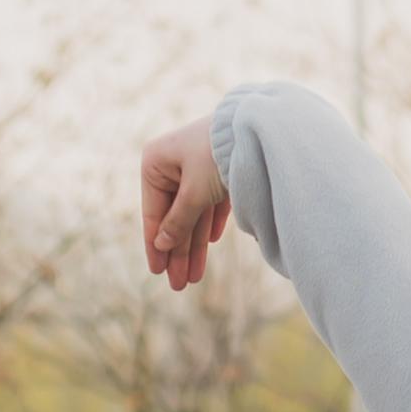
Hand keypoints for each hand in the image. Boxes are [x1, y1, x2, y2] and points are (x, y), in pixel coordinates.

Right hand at [139, 119, 230, 289]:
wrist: (258, 127)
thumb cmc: (217, 154)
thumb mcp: (194, 194)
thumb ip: (178, 222)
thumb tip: (161, 245)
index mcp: (155, 163)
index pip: (153, 213)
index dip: (155, 245)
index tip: (157, 272)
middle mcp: (172, 164)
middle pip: (173, 217)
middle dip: (177, 252)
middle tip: (179, 284)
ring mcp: (196, 166)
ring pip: (193, 214)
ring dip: (194, 245)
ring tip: (194, 276)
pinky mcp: (218, 169)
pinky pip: (210, 203)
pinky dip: (210, 222)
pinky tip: (210, 242)